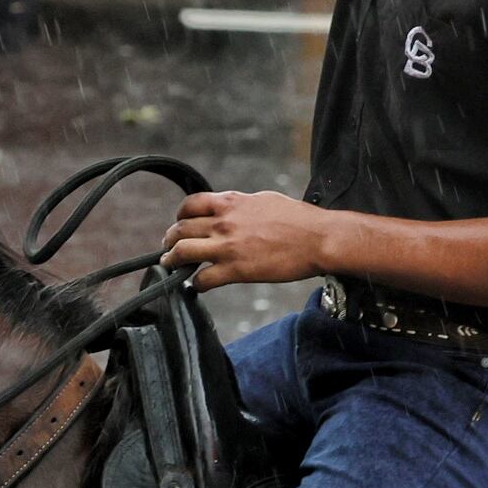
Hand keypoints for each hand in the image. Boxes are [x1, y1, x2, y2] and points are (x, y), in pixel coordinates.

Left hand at [164, 190, 334, 290]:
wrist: (318, 238)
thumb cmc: (299, 219)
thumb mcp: (265, 200)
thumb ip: (243, 205)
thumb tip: (233, 210)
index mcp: (232, 203)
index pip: (191, 204)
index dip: (180, 215)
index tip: (181, 224)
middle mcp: (224, 222)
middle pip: (180, 229)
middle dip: (170, 240)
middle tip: (169, 248)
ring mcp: (227, 247)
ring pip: (182, 252)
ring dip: (172, 261)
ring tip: (171, 266)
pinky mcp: (236, 270)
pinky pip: (202, 279)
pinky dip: (196, 285)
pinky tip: (199, 286)